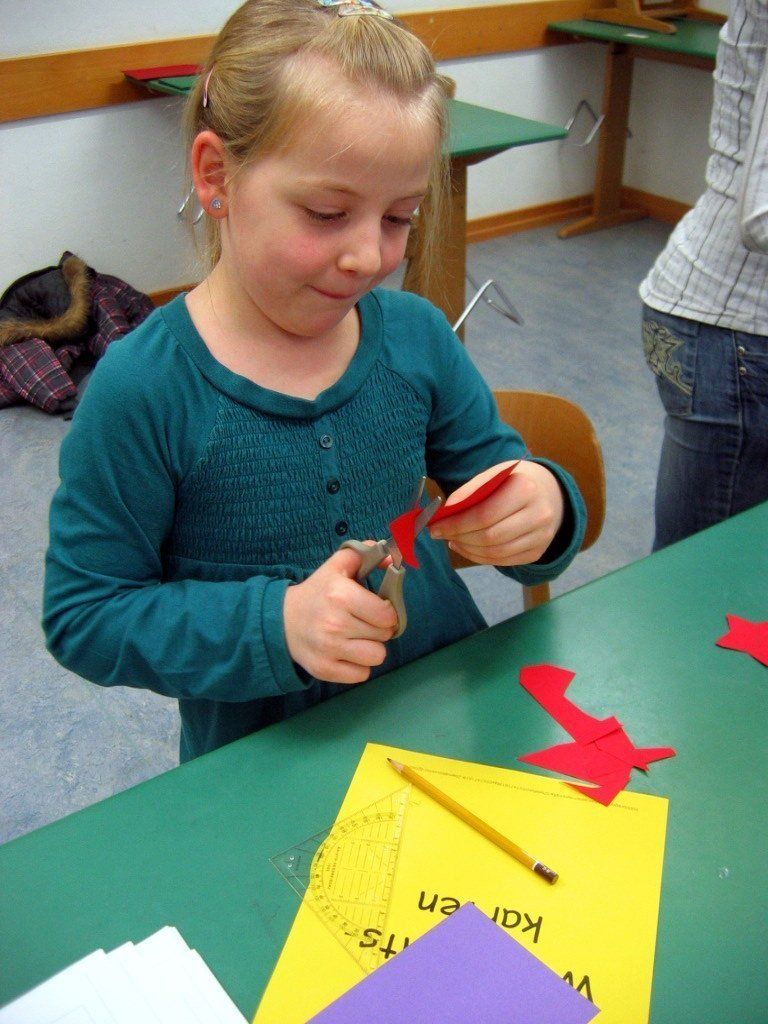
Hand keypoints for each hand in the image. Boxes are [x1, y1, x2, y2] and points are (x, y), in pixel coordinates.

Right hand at [283, 547, 397, 683]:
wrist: (281, 620)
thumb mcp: (337, 566)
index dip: (387, 612)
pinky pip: (362, 675)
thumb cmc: (317, 592)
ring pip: (377, 657)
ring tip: (357, 639)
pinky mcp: (324, 670)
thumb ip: (365, 554)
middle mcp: (335, 624)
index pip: (386, 614)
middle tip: (363, 622)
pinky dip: (358, 666)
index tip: (377, 610)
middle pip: (384, 635)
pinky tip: (347, 653)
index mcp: (341, 595)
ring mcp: (329, 649)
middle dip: (378, 629)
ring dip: (371, 648)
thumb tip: (393, 560)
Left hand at [429, 461, 563, 565]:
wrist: (548, 493)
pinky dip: (479, 557)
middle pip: (490, 537)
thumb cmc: (512, 482)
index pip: (485, 514)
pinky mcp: (537, 552)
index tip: (435, 527)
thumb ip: (469, 491)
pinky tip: (467, 547)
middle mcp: (539, 514)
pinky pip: (503, 561)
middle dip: (459, 538)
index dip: (456, 524)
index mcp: (525, 488)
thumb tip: (446, 512)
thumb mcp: (493, 476)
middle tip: (440, 534)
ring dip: (467, 550)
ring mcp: (541, 537)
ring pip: (496, 553)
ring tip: (453, 541)